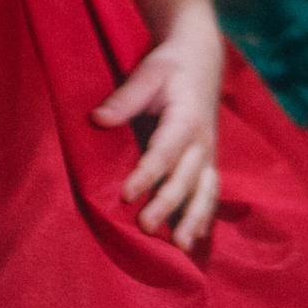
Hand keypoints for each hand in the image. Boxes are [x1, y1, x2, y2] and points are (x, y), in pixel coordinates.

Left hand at [92, 9, 223, 250]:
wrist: (201, 60)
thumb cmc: (169, 68)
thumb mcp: (147, 73)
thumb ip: (124, 98)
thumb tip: (98, 119)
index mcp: (186, 117)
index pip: (164, 151)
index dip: (146, 174)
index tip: (125, 194)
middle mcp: (202, 140)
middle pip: (185, 178)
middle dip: (166, 204)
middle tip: (145, 226)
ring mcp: (209, 154)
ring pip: (204, 191)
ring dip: (192, 219)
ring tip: (179, 246)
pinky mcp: (209, 162)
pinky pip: (210, 193)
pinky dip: (204, 216)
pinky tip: (194, 239)